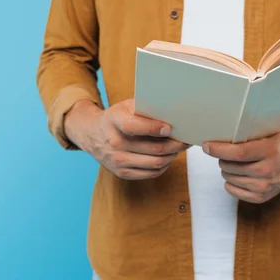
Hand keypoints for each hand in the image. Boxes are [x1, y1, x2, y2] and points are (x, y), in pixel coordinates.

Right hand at [64, 99, 189, 179]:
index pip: (134, 126)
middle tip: (186, 139)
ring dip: (172, 156)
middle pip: (152, 149)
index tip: (170, 128)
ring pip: (155, 163)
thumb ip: (146, 109)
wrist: (93, 134)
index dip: (154, 128)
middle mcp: (114, 143)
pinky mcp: (122, 173)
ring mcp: (117, 160)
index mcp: (114, 121)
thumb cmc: (117, 117)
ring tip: (180, 148)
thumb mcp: (127, 106)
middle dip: (175, 145)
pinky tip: (169, 157)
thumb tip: (174, 114)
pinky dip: (164, 165)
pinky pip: (151, 173)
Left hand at [202, 121, 279, 203]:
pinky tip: (237, 175)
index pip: (238, 153)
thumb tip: (219, 136)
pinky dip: (230, 182)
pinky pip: (233, 191)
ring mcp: (265, 186)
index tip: (206, 146)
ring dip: (226, 169)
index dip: (218, 149)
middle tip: (226, 152)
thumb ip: (247, 136)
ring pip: (229, 178)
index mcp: (269, 151)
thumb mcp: (268, 133)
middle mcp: (267, 171)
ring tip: (235, 162)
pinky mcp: (262, 197)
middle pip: (230, 167)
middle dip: (222, 158)